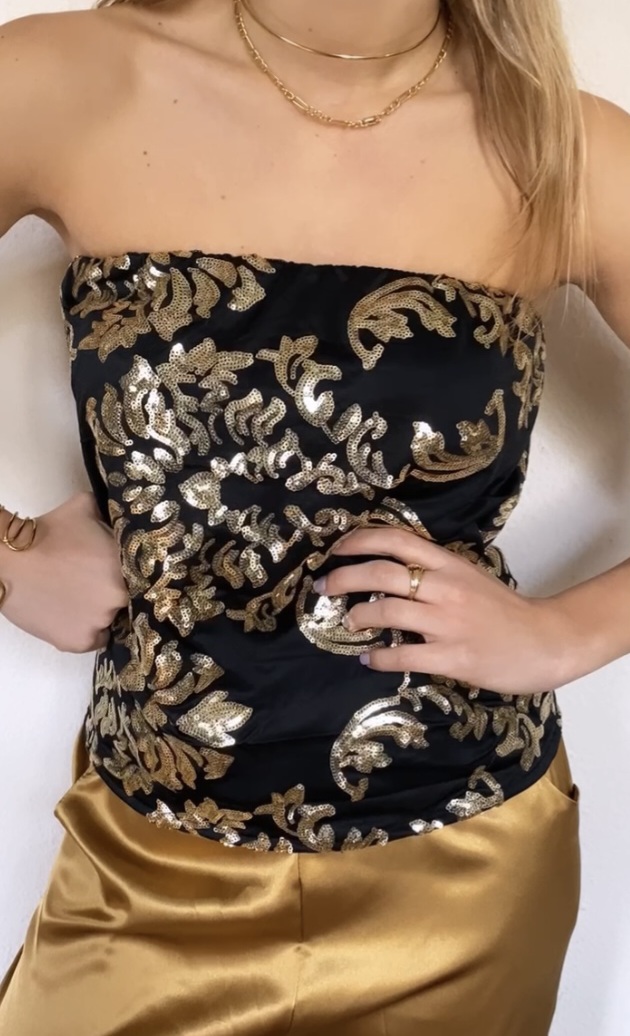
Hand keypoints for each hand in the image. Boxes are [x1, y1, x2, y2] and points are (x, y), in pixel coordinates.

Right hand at [0, 492, 128, 652]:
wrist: (9, 560)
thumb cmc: (46, 532)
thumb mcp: (84, 507)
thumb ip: (108, 513)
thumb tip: (118, 510)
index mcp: (126, 565)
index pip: (145, 577)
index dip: (133, 577)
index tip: (118, 574)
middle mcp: (120, 596)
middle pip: (128, 600)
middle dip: (114, 592)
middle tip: (94, 585)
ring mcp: (100, 621)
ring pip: (111, 620)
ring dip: (99, 611)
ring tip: (78, 599)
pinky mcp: (79, 641)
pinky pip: (95, 640)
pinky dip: (87, 631)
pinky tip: (75, 616)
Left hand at [314, 527, 578, 695]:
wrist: (546, 640)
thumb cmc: (504, 611)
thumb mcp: (468, 577)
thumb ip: (433, 572)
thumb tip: (387, 572)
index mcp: (449, 563)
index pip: (395, 539)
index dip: (358, 541)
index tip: (335, 549)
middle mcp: (445, 587)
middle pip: (381, 572)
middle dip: (344, 578)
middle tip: (324, 586)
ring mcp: (448, 622)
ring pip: (387, 611)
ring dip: (358, 616)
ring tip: (350, 622)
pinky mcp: (454, 656)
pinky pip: (404, 655)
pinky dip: (378, 657)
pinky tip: (367, 658)